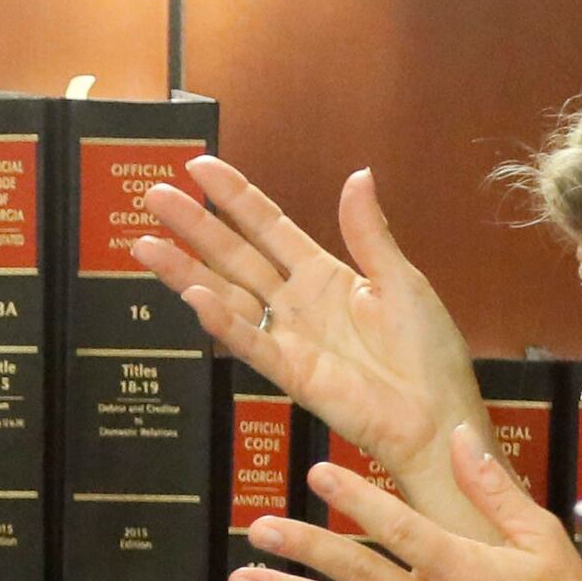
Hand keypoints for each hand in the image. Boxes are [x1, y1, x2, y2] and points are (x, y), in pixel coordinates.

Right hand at [132, 158, 492, 537]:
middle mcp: (295, 302)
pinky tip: (195, 295)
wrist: (436, 414)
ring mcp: (287, 336)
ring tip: (145, 245)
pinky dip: (223, 321)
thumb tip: (357, 175)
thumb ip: (370, 233)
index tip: (199, 166)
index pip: (267, 225)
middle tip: (153, 195)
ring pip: (226, 295)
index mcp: (323, 275)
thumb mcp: (402, 280)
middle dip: (193, 225)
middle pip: (233, 254)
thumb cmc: (427, 354)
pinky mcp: (290, 372)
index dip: (234, 196)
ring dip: (185, 271)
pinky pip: (251, 343)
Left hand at [236, 423, 581, 580]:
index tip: (318, 475)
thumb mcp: (546, 538)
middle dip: (302, 549)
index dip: (356, 499)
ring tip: (245, 580)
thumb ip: (495, 489)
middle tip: (259, 529)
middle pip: (357, 573)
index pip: (400, 528)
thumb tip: (461, 439)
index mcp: (467, 570)